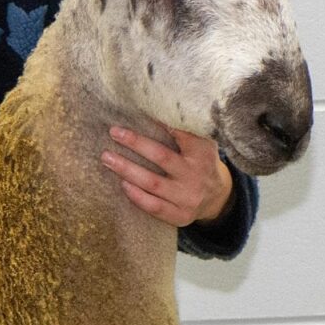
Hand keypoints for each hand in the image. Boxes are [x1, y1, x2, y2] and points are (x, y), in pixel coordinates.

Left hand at [101, 124, 233, 229]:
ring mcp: (187, 197)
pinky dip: (137, 196)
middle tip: (114, 132)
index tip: (139, 112)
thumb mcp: (202, 143)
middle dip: (135, 143)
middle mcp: (195, 175)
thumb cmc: (201, 162)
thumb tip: (157, 109)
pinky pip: (154, 207)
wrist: (217, 197)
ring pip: (152, 183)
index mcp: (202, 153)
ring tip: (107, 158)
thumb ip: (186, 129)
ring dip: (127, 170)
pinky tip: (122, 184)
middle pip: (161, 156)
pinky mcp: (180, 215)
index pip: (181, 134)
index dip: (161, 123)